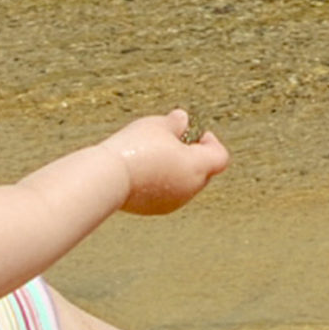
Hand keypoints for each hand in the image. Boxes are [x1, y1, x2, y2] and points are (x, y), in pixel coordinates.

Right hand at [106, 109, 228, 215]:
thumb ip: (176, 123)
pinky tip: (141, 169)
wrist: (109, 178)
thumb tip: (183, 120)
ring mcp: (173, 202)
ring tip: (153, 153)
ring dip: (175, 169)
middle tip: (171, 140)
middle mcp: (190, 188)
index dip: (210, 142)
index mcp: (198, 167)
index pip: (220, 157)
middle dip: (191, 154)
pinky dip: (161, 181)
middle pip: (203, 170)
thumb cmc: (137, 148)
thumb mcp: (158, 125)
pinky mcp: (155, 209)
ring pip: (184, 183)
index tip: (193, 132)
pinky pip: (166, 193)